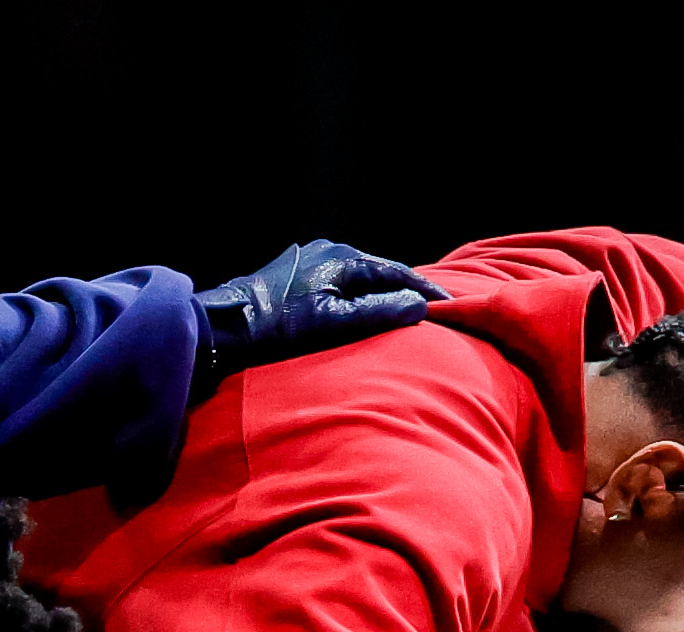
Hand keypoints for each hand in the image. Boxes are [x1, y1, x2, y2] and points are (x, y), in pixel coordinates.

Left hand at [196, 240, 431, 379]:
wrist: (227, 326)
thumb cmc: (281, 328)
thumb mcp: (338, 323)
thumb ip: (383, 311)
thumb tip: (421, 305)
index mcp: (342, 258)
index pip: (400, 273)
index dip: (429, 291)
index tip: (456, 307)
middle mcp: (328, 250)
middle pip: (381, 271)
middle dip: (410, 290)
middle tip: (438, 310)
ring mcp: (310, 259)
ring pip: (362, 277)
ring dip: (385, 293)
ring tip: (409, 312)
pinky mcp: (297, 273)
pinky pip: (343, 282)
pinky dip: (364, 295)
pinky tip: (370, 309)